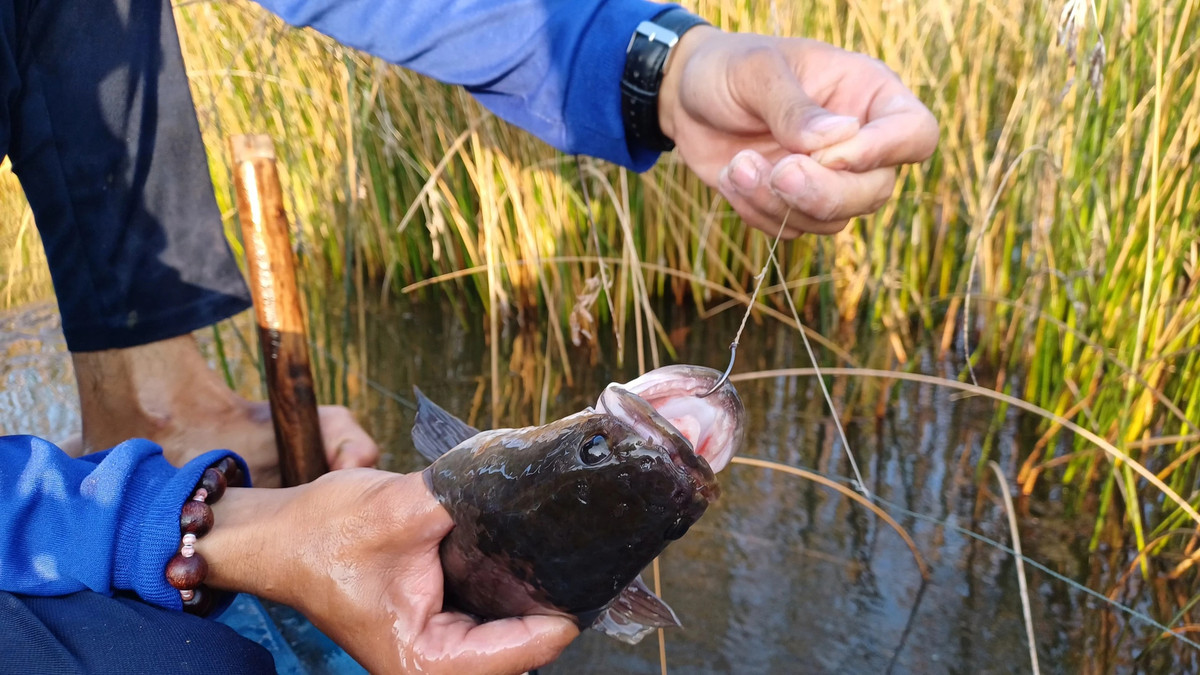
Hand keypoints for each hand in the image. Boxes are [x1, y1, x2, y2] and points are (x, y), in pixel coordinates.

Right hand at [199, 469, 577, 673]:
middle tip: (582, 563)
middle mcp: (431, 663)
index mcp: (422, 659)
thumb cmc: (323, 534)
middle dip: (546, 607)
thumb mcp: (400, 508)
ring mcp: (435, 645)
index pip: (512, 656)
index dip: (552, 623)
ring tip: (559, 554)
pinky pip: (487, 615)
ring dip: (528, 597)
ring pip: (506, 632)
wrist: (279, 533)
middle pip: (517, 648)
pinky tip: (524, 553)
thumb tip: (524, 477)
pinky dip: (506, 588)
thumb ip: (465, 495)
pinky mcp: (435, 622)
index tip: (584, 587)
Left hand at [658, 27, 938, 235]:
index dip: (883, 153)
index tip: (828, 152)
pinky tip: (731, 176)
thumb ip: (793, 106)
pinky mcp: (794, 204)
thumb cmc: (729, 69)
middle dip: (823, 192)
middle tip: (777, 171)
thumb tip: (837, 139)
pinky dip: (757, 212)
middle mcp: (860, 142)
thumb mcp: (756, 72)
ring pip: (832, 220)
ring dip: (778, 203)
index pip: (916, 134)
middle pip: (875, 192)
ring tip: (737, 166)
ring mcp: (829, 178)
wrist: (687, 98)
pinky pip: (791, 230)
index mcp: (869, 94)